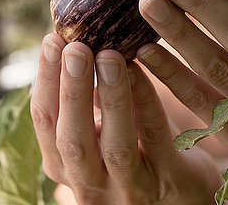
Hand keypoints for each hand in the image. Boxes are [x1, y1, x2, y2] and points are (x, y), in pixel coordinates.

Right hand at [30, 34, 220, 204]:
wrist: (182, 192)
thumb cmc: (133, 146)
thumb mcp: (99, 127)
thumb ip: (84, 97)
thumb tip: (73, 39)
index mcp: (66, 164)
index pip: (45, 122)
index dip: (46, 80)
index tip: (52, 40)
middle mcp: (91, 183)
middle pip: (73, 138)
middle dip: (72, 89)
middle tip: (75, 47)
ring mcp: (131, 188)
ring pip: (116, 144)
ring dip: (111, 97)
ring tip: (109, 55)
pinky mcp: (170, 181)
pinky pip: (157, 137)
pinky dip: (146, 100)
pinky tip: (141, 69)